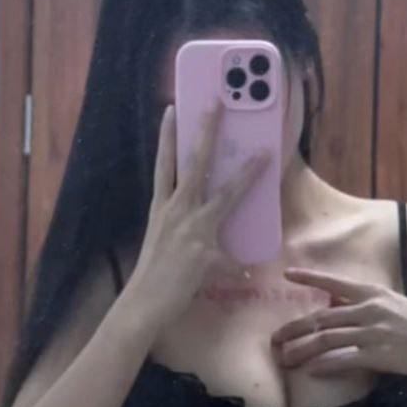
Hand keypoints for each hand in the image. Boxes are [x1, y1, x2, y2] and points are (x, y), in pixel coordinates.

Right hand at [130, 100, 270, 327]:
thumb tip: (209, 235)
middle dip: (207, 132)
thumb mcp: (166, 246)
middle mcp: (175, 211)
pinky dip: (239, 265)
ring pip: (225, 193)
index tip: (172, 109)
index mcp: (162, 208)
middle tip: (216, 102)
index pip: (165, 164)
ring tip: (263, 153)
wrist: (143, 303)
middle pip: (194, 163)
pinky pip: (232, 256)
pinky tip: (250, 269)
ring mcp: (191, 228)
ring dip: (246, 172)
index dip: (168, 136)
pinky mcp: (204, 251)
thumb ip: (189, 235)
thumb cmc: (152, 276)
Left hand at [270, 267, 406, 380]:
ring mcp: (375, 332)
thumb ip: (365, 303)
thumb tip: (335, 303)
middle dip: (294, 329)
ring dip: (302, 350)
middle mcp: (371, 309)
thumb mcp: (393, 305)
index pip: (335, 283)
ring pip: (328, 340)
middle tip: (274, 339)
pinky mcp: (380, 355)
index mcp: (374, 293)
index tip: (287, 274)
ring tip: (285, 359)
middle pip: (322, 318)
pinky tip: (311, 371)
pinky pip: (345, 360)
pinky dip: (326, 366)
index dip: (310, 278)